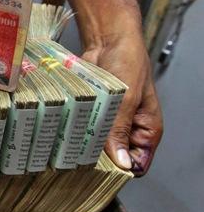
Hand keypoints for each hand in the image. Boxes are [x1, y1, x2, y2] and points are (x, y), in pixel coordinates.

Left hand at [81, 32, 162, 175]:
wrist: (108, 40)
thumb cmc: (127, 63)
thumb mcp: (126, 99)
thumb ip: (120, 131)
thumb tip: (121, 164)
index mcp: (146, 130)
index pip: (137, 164)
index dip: (121, 170)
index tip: (100, 172)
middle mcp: (129, 129)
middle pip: (114, 157)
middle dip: (98, 158)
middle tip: (78, 160)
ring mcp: (110, 121)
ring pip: (96, 145)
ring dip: (84, 144)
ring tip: (68, 147)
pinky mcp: (93, 112)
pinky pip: (85, 129)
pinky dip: (76, 131)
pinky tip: (65, 133)